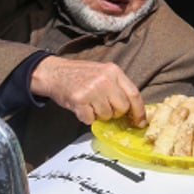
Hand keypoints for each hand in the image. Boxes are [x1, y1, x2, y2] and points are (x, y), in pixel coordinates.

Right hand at [29, 56, 146, 125]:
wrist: (54, 72)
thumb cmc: (79, 74)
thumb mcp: (103, 73)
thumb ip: (117, 87)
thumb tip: (132, 110)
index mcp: (114, 71)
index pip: (134, 94)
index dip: (139, 111)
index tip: (139, 122)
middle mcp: (105, 79)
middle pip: (122, 108)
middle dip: (115, 112)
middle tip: (103, 106)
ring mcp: (92, 90)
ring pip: (106, 115)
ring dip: (98, 115)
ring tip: (90, 103)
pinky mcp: (80, 100)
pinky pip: (90, 119)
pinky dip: (86, 117)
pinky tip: (81, 107)